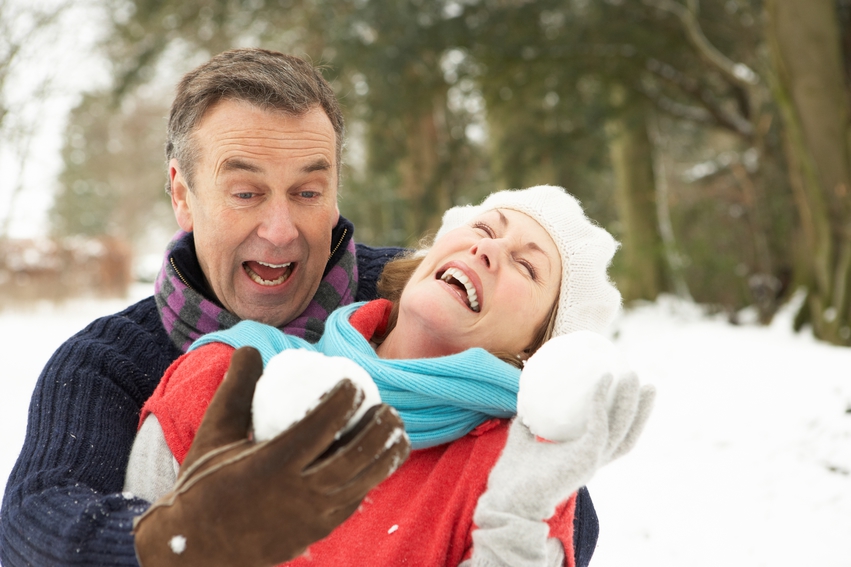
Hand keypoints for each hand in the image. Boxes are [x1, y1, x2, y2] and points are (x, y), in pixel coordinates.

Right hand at [133, 346, 409, 566]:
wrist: (196, 549)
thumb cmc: (203, 486)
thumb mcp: (213, 434)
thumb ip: (235, 390)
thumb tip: (251, 349)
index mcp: (271, 464)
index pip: (321, 426)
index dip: (345, 401)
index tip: (353, 384)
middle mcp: (297, 493)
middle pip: (355, 456)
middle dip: (380, 429)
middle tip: (388, 408)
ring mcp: (311, 517)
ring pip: (363, 483)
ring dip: (387, 456)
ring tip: (397, 433)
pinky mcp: (317, 532)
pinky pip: (353, 502)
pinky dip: (369, 479)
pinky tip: (377, 462)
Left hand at [477, 373, 654, 522]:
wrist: (508, 497)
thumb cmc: (513, 473)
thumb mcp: (522, 438)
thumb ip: (528, 419)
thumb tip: (526, 397)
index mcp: (584, 457)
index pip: (614, 435)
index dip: (625, 416)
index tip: (628, 391)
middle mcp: (593, 460)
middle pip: (628, 432)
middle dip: (641, 408)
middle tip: (644, 381)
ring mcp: (592, 460)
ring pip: (622, 428)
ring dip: (632, 401)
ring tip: (635, 376)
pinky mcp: (586, 458)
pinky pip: (600, 425)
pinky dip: (601, 401)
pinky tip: (603, 380)